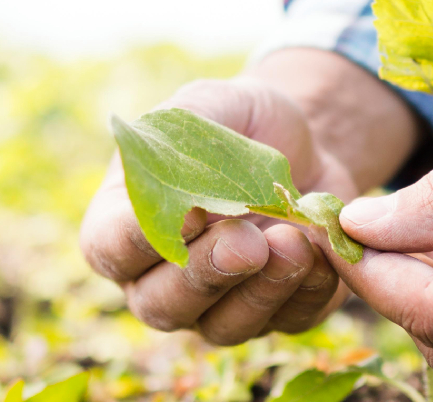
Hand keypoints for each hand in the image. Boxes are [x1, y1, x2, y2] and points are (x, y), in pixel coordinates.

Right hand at [80, 77, 350, 344]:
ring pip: (224, 326)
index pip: (111, 249)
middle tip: (248, 241)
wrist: (304, 142)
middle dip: (206, 274)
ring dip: (260, 290)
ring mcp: (217, 304)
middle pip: (162, 305)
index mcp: (125, 223)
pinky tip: (322, 250)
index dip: (141, 241)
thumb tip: (183, 200)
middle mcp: (160, 277)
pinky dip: (308, 290)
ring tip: (293, 242)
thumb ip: (180, 140)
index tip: (188, 213)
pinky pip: (287, 321)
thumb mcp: (207, 105)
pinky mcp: (277, 313)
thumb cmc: (237, 122)